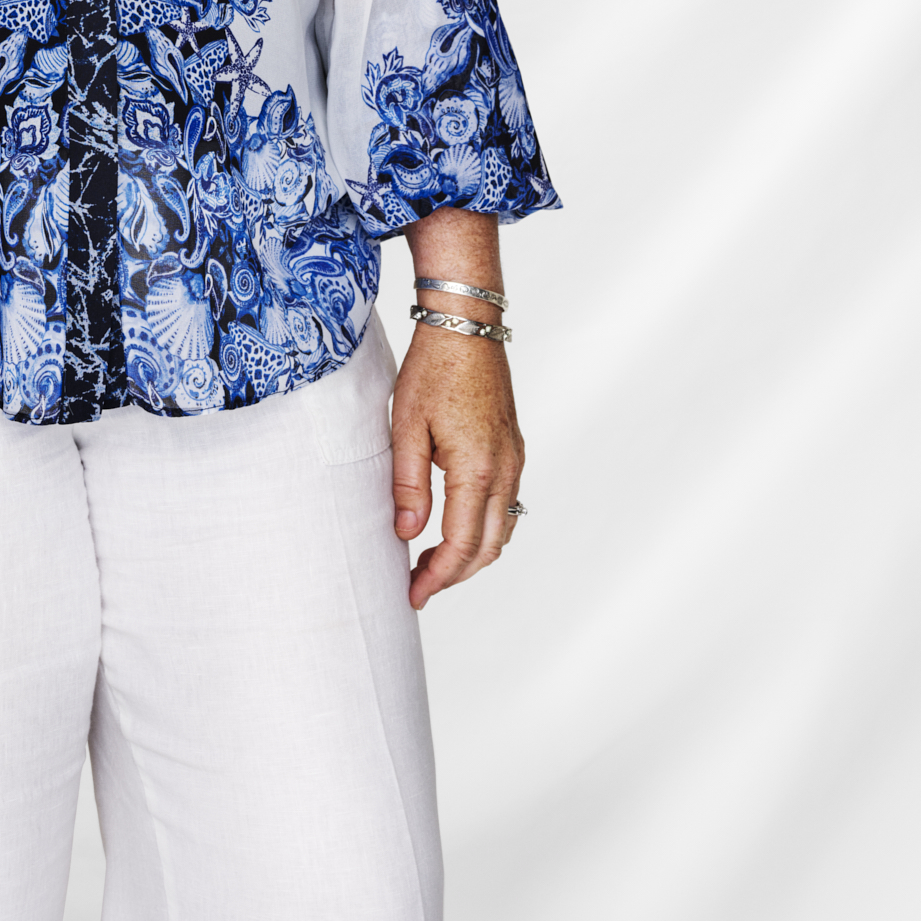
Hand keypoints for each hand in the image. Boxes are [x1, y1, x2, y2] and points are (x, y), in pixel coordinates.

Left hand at [391, 323, 524, 610]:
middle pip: (489, 547)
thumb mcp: (406, 427)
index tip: (413, 594)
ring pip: (503, 528)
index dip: (438, 577)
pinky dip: (486, 528)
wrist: (467, 327)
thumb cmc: (433, 370)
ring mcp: (515, 459)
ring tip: (433, 562)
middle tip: (419, 585)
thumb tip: (407, 534)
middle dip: (455, 574)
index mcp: (477, 469)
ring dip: (473, 554)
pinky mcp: (514, 448)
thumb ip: (408, 485)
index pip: (462, 544)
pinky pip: (508, 504)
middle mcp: (505, 470)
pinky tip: (457, 527)